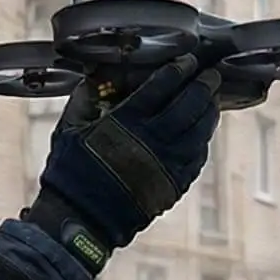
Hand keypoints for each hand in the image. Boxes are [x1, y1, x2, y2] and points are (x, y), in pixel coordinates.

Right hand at [23, 54, 222, 268]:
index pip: (161, 86)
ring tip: (212, 99)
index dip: (178, 70)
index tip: (187, 60)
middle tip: (209, 74)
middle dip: (202, 85)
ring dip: (209, 111)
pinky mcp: (174, 184)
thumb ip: (84, 99)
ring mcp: (167, 164)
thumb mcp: (68, 129)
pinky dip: (203, 140)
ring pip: (200, 130)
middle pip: (189, 104)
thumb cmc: (70, 172)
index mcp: (126, 121)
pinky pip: (197, 157)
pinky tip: (202, 131)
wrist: (81, 218)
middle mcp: (152, 140)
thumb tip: (95, 75)